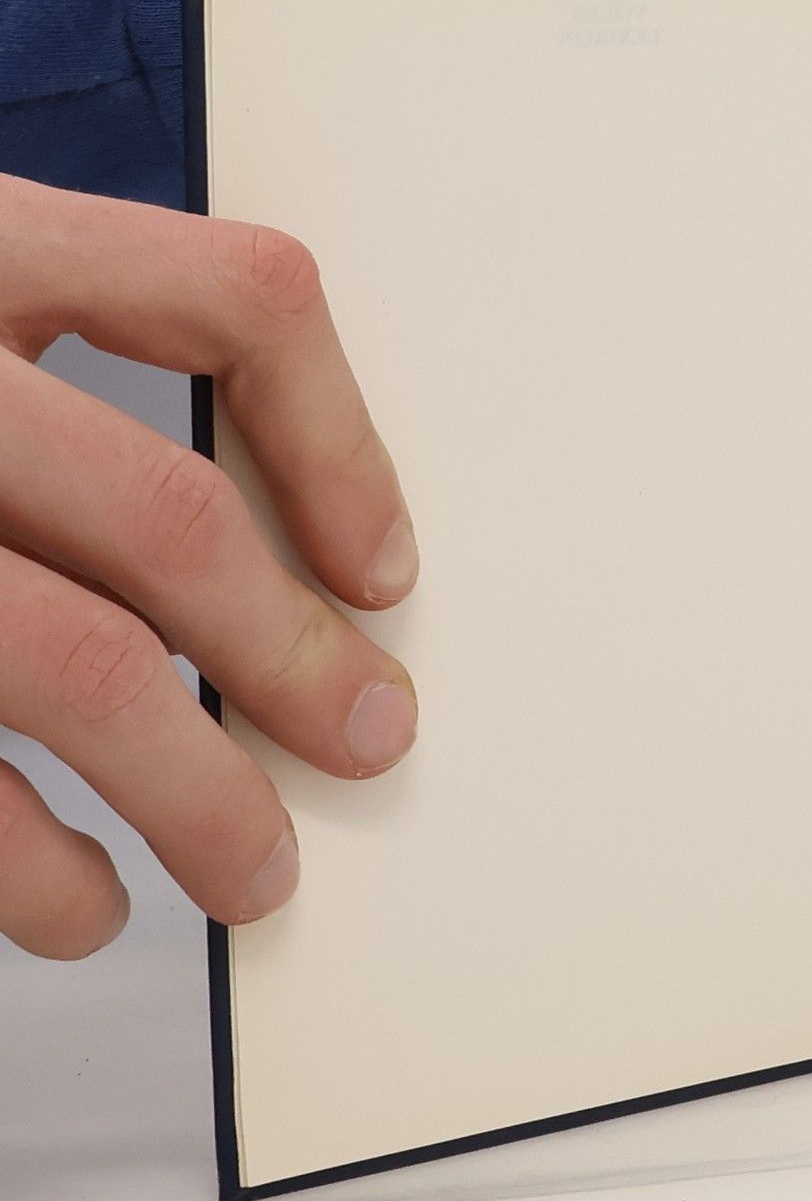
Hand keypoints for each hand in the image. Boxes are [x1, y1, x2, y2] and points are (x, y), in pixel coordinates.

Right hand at [0, 176, 417, 957]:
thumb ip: (69, 384)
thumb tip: (301, 572)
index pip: (233, 297)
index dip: (341, 444)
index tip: (386, 570)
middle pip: (166, 517)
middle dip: (295, 658)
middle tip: (370, 743)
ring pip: (70, 664)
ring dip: (195, 794)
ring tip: (252, 871)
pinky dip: (33, 871)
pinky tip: (81, 903)